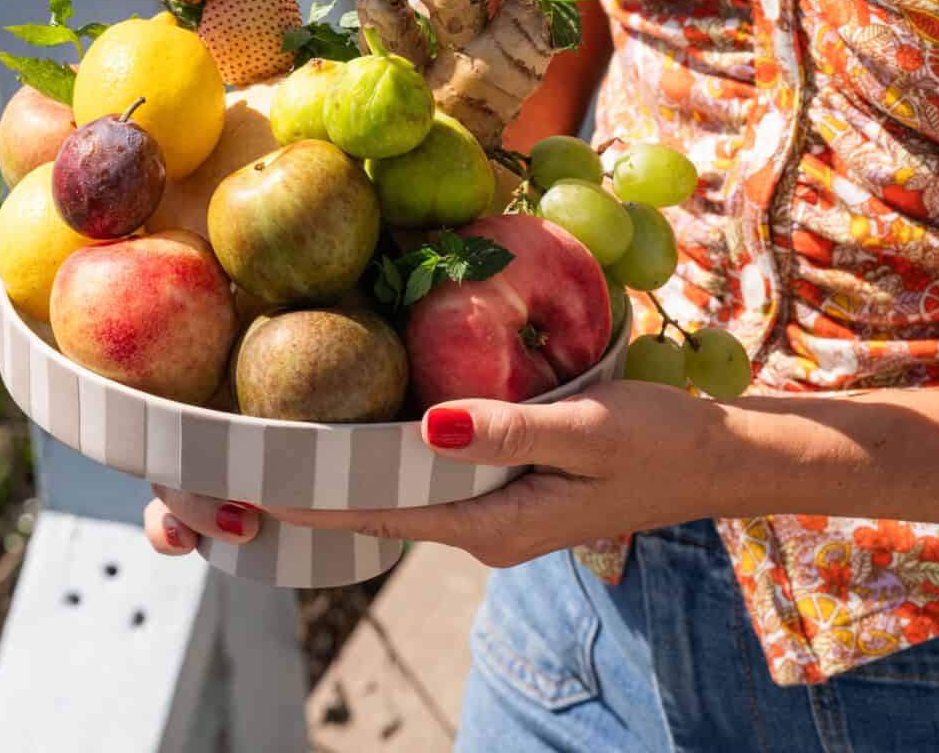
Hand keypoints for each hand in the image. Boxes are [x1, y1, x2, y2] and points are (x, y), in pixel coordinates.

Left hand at [143, 382, 717, 567]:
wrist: (718, 456)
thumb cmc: (659, 439)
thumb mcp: (589, 428)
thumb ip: (511, 429)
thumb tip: (425, 426)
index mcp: (489, 524)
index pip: (372, 513)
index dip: (300, 498)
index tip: (229, 485)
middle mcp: (479, 524)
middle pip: (370, 508)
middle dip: (299, 488)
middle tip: (220, 459)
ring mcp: (492, 506)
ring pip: (394, 489)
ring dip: (334, 465)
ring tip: (261, 435)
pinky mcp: (506, 479)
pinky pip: (427, 470)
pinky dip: (382, 448)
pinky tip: (355, 413)